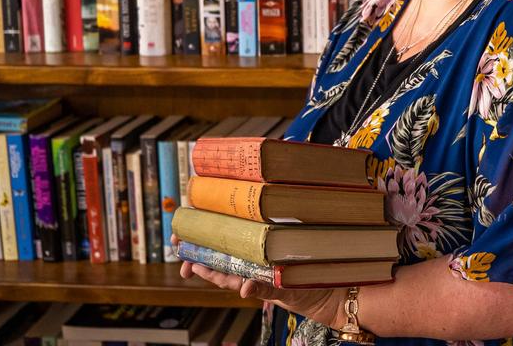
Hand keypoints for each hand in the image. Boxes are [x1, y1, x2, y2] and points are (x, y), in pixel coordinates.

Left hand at [172, 235, 344, 327]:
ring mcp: (262, 255)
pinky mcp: (274, 245)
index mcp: (251, 277)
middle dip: (197, 248)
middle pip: (219, 256)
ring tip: (192, 230)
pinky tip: (229, 220)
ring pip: (231, 247)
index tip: (182, 253)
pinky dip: (239, 230)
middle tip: (177, 239)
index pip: (218, 270)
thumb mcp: (285, 292)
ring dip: (211, 238)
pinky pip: (252, 238)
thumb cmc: (310, 293)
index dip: (198, 262)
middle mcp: (253, 265)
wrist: (335, 289)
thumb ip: (264, 288)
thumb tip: (244, 289)